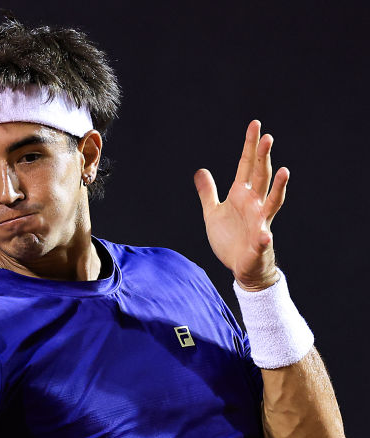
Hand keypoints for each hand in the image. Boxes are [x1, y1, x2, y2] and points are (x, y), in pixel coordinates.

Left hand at [194, 120, 288, 289]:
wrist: (240, 266)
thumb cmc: (230, 237)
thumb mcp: (213, 212)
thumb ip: (208, 192)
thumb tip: (200, 171)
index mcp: (242, 195)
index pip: (247, 165)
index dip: (250, 146)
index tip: (255, 124)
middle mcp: (254, 204)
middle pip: (261, 177)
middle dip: (264, 158)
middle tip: (268, 137)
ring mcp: (259, 223)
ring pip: (272, 202)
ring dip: (277, 187)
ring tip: (283, 171)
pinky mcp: (258, 244)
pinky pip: (263, 240)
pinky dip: (264, 238)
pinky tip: (265, 235)